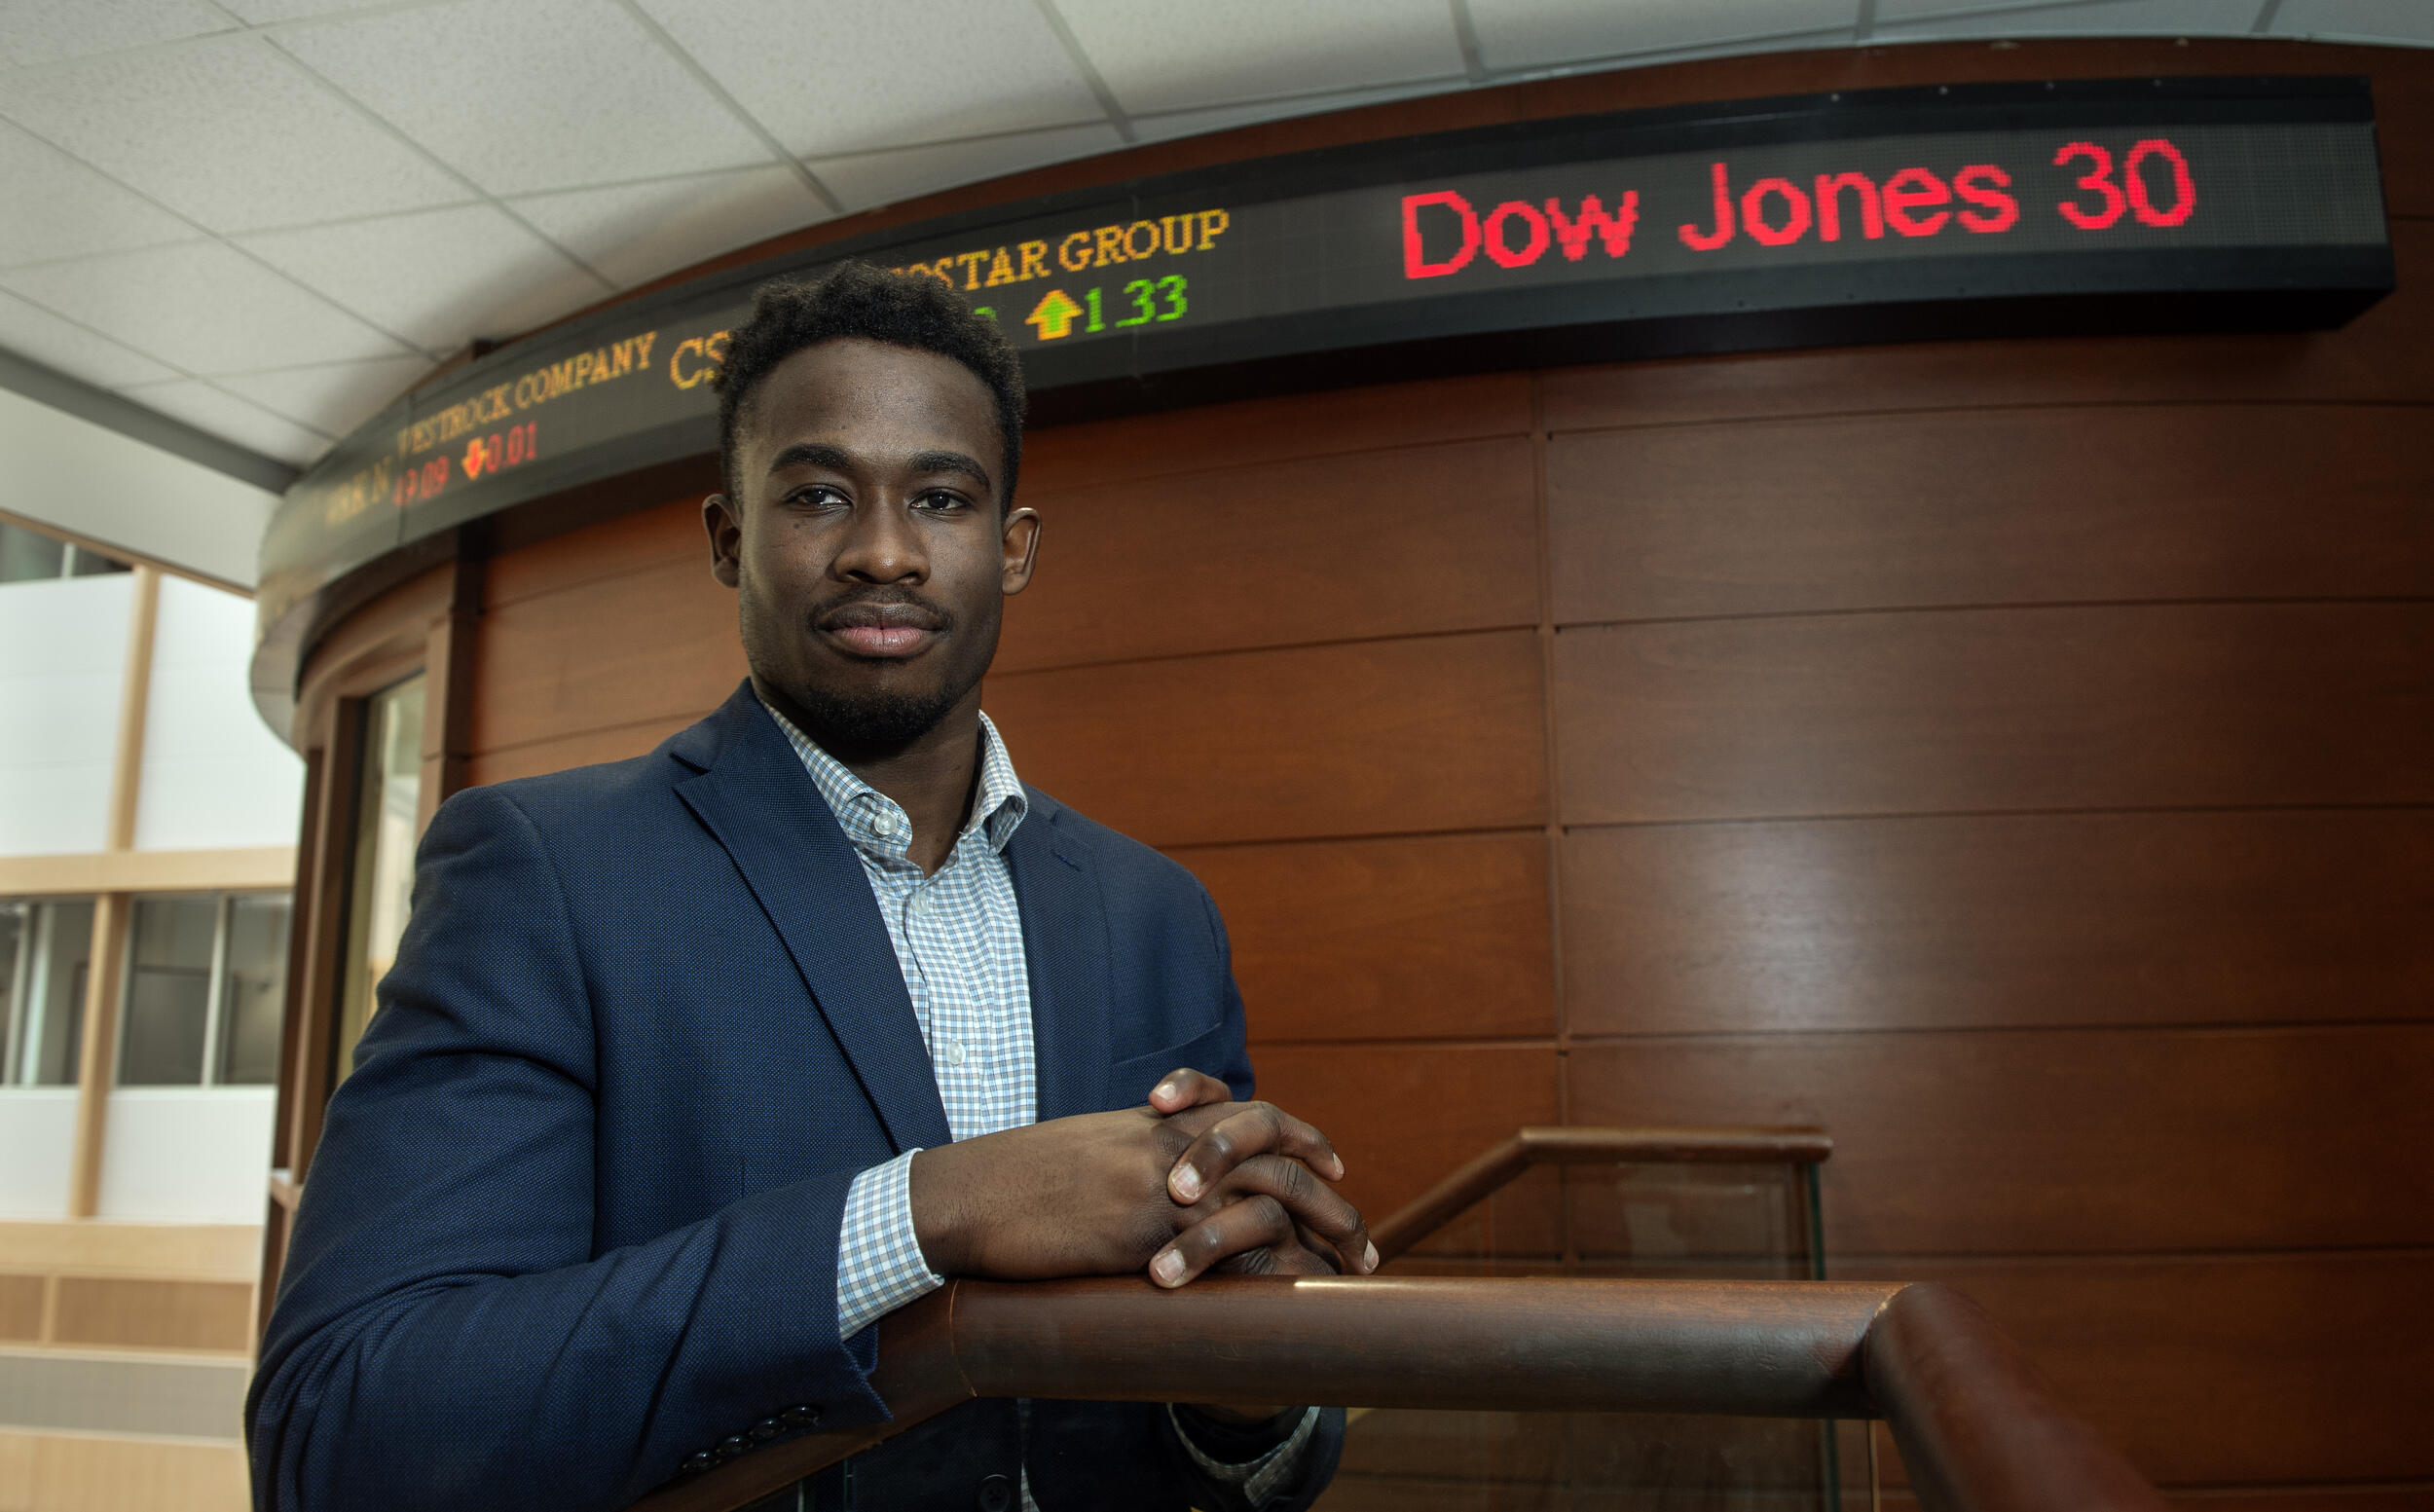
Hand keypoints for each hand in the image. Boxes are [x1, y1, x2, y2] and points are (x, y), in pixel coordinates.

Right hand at [908, 1068, 1376, 1285]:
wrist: (969, 1192)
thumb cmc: (1017, 1178)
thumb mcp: (1090, 1150)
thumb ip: (1138, 1154)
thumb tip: (1164, 1182)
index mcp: (1160, 1122)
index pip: (1254, 1114)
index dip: (1303, 1138)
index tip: (1335, 1166)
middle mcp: (1171, 1143)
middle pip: (1278, 1158)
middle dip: (1330, 1201)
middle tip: (1362, 1242)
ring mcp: (1159, 1183)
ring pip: (1265, 1198)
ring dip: (1317, 1235)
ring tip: (1348, 1271)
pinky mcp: (1142, 1228)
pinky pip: (1221, 1244)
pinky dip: (1265, 1267)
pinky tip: (1292, 1295)